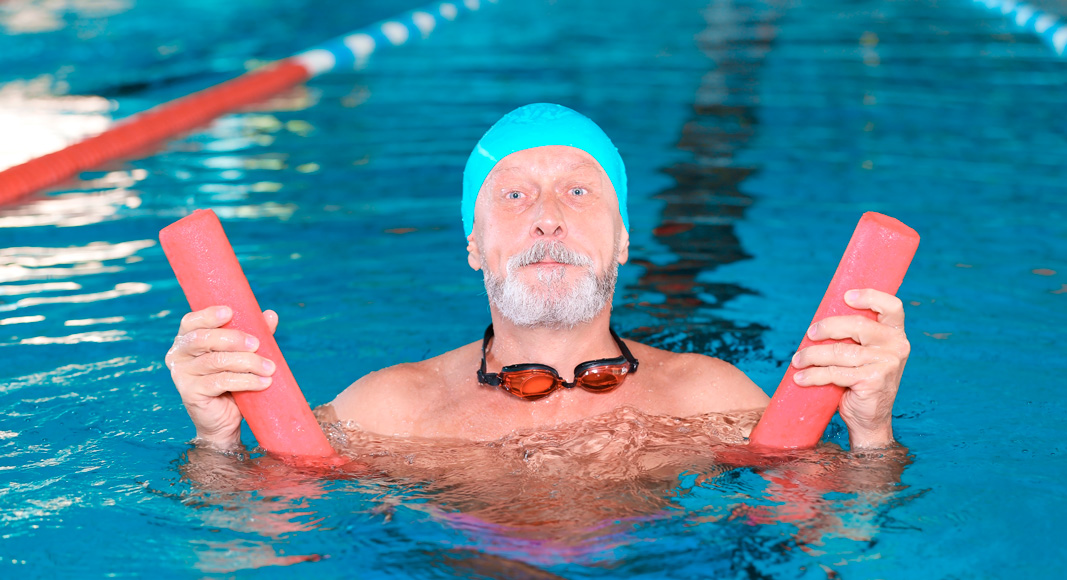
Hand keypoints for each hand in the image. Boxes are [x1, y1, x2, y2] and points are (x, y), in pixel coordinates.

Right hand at [165, 306, 278, 449]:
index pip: (191, 321)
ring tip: (269, 368)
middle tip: (257, 344)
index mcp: (187, 340)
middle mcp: (178, 355)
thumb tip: (270, 315)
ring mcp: (181, 374)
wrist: (225, 419)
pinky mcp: (189, 393)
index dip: (208, 315)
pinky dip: (246, 381)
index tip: (230, 312)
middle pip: (203, 339)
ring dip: (247, 362)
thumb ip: (254, 334)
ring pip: (216, 361)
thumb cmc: (233, 382)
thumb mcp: (243, 355)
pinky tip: (263, 382)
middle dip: (234, 339)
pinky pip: (220, 382)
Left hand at [790, 289, 909, 448]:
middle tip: (809, 334)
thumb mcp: (865, 354)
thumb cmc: (861, 380)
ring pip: (840, 351)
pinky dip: (813, 374)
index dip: (870, 296)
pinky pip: (834, 372)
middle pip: (857, 325)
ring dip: (812, 355)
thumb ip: (855, 336)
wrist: (869, 418)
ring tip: (797, 360)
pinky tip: (800, 377)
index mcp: (895, 334)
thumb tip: (820, 321)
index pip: (892, 306)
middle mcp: (896, 346)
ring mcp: (886, 364)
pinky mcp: (872, 380)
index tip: (846, 296)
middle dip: (827, 327)